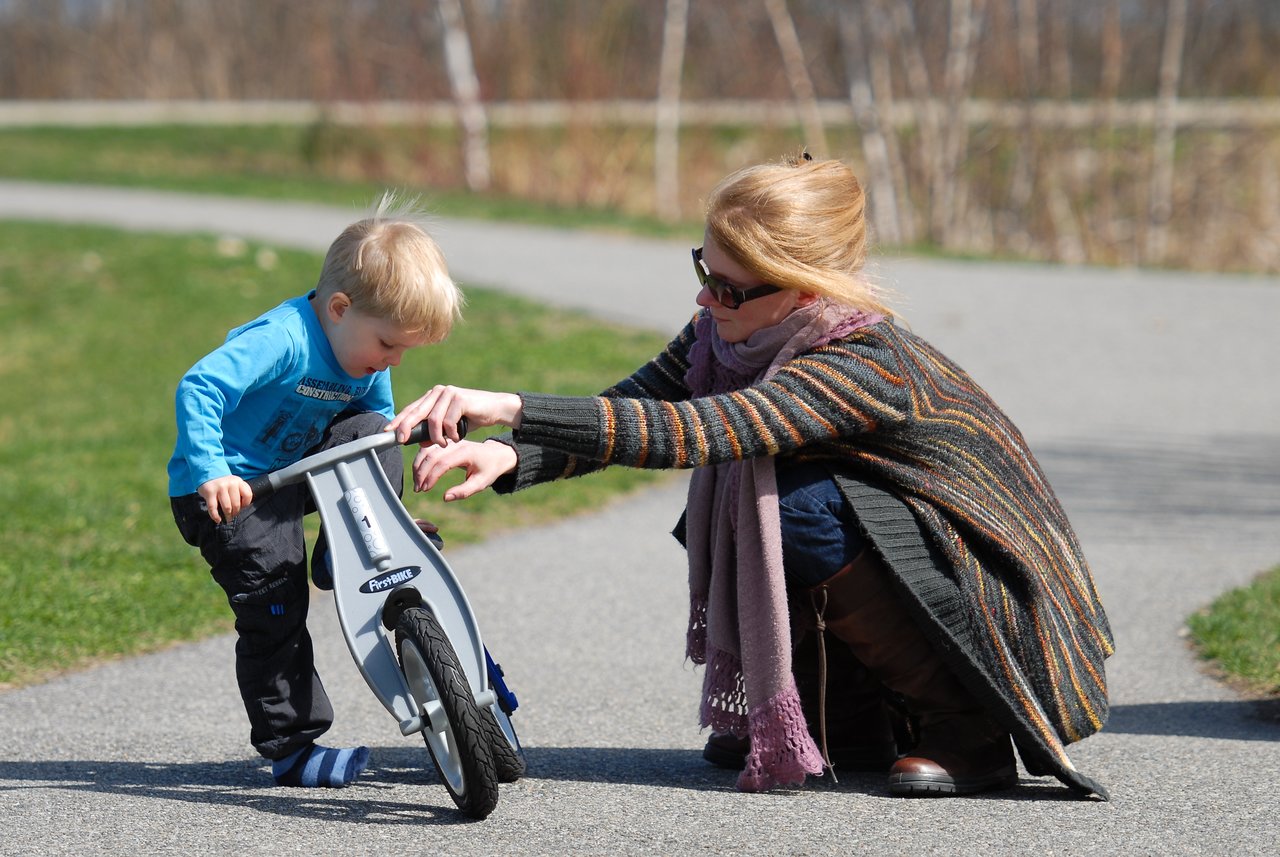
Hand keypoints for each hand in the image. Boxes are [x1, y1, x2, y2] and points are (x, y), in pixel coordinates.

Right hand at [198, 475, 251, 522]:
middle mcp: (230, 484)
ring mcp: (220, 488)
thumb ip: (240, 492)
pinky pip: (213, 508)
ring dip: (227, 515)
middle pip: (236, 504)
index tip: (242, 507)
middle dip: (235, 513)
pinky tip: (218, 520)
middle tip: (233, 516)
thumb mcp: (235, 484)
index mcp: (239, 481)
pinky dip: (215, 516)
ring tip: (227, 518)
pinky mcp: (210, 492)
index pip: (248, 495)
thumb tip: (242, 508)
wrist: (209, 474)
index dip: (246, 504)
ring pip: (227, 507)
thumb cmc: (225, 484)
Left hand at [388, 384, 522, 446]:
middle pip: (416, 412)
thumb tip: (418, 441)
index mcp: (433, 397)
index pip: (411, 409)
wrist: (495, 408)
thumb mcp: (450, 427)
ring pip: (433, 420)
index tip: (387, 432)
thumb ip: (434, 431)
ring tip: (444, 444)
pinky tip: (457, 437)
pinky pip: (448, 421)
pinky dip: (451, 433)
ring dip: (437, 437)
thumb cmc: (471, 417)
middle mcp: (438, 392)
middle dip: (406, 427)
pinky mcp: (459, 398)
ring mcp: (448, 393)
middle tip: (402, 440)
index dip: (398, 421)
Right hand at [412, 439, 517, 500]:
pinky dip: (420, 460)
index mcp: (466, 452)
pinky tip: (418, 473)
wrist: (496, 454)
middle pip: (431, 455)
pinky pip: (428, 448)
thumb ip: (464, 491)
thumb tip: (445, 498)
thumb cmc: (489, 470)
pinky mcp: (446, 442)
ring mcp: (450, 441)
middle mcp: (456, 443)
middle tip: (418, 489)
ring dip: (418, 466)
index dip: (431, 476)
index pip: (443, 463)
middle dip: (421, 473)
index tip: (426, 489)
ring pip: (427, 450)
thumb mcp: (481, 483)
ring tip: (417, 484)